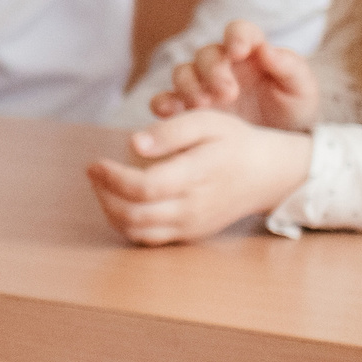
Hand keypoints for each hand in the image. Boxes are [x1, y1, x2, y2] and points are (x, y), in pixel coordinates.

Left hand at [87, 110, 313, 244]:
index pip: (144, 187)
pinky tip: (120, 202)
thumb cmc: (234, 142)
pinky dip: (126, 224)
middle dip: (104, 194)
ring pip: (137, 231)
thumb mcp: (208, 122)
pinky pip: (149, 239)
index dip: (112, 178)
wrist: (268, 174)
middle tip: (94, 171)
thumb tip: (134, 143)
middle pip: (134, 214)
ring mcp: (191, 225)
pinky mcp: (189, 234)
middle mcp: (193, 207)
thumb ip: (171, 131)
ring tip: (103, 186)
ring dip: (110, 211)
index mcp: (197, 176)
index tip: (96, 163)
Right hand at [148, 20, 319, 128]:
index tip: (238, 51)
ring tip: (203, 104)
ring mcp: (202, 86)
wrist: (280, 143)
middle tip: (228, 93)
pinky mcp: (187, 109)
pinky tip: (169, 112)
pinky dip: (163, 103)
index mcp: (251, 52)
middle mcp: (222, 65)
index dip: (235, 36)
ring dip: (189, 86)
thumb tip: (266, 49)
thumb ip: (289, 66)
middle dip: (213, 71)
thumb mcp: (302, 89)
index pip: (239, 31)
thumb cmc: (293, 109)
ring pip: (182, 72)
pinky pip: (165, 99)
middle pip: (206, 54)